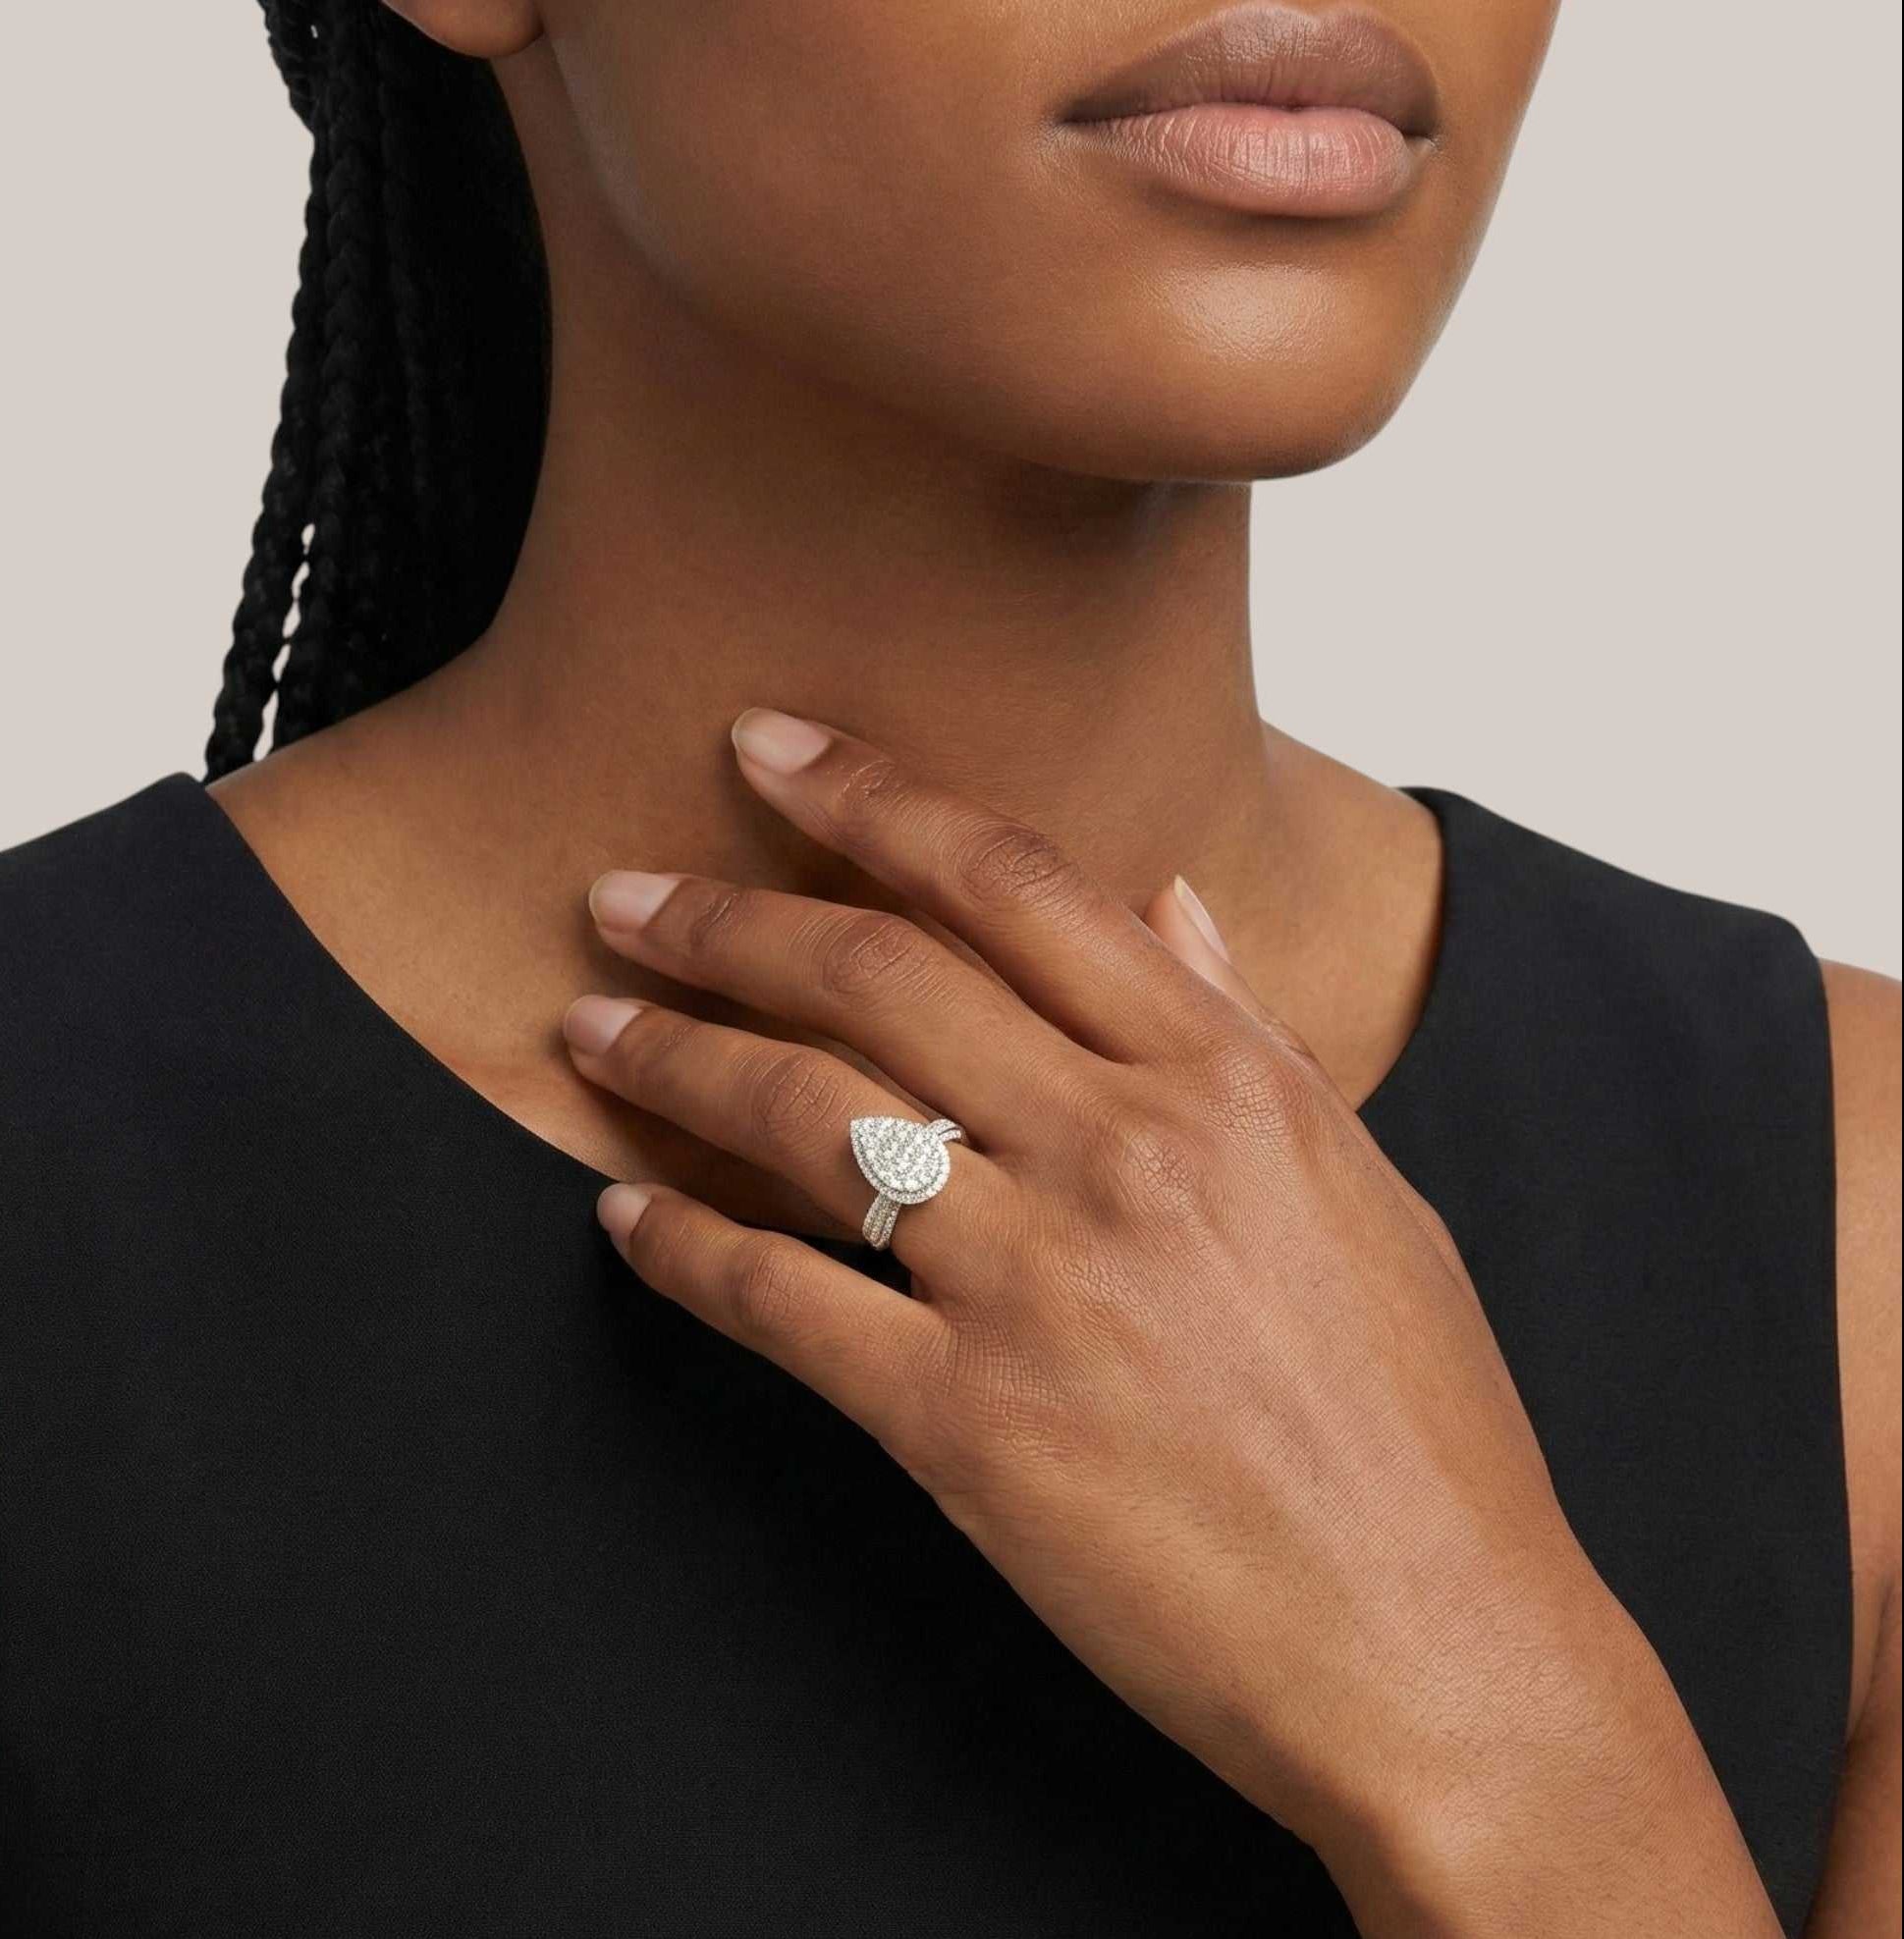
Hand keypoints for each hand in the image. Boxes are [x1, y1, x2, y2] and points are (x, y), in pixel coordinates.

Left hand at [562, 709, 1778, 1932]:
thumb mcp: (1358, 1189)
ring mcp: (1038, 1284)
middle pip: (876, 975)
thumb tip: (1167, 902)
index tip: (768, 749)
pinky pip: (783, 1302)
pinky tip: (624, 1215)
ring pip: (805, 1114)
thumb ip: (1243, 1033)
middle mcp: (1122, 1151)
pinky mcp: (967, 1424)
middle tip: (623, 896)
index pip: (1012, 881)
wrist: (1436, 1649)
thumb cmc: (1418, 1426)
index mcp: (1225, 1079)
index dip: (870, 796)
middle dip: (725, 918)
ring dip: (674, 1055)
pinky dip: (684, 1249)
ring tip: (589, 1025)